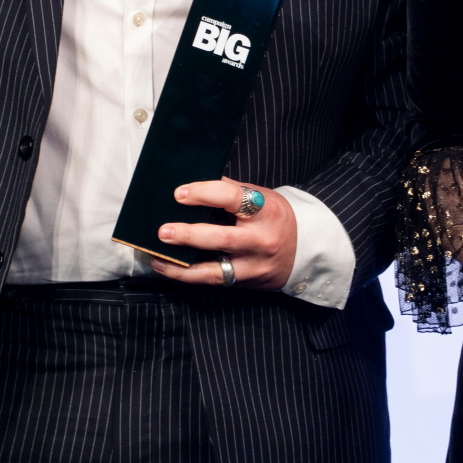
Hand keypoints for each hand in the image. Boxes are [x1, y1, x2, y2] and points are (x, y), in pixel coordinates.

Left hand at [145, 179, 295, 288]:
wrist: (305, 249)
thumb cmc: (276, 218)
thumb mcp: (263, 197)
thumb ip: (232, 191)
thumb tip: (195, 181)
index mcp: (265, 210)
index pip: (233, 198)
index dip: (204, 193)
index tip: (179, 193)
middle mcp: (261, 239)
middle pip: (222, 238)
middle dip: (189, 235)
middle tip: (163, 231)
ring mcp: (254, 265)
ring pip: (215, 269)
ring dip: (182, 265)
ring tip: (157, 257)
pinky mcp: (246, 282)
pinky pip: (214, 280)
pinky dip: (188, 276)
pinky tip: (168, 268)